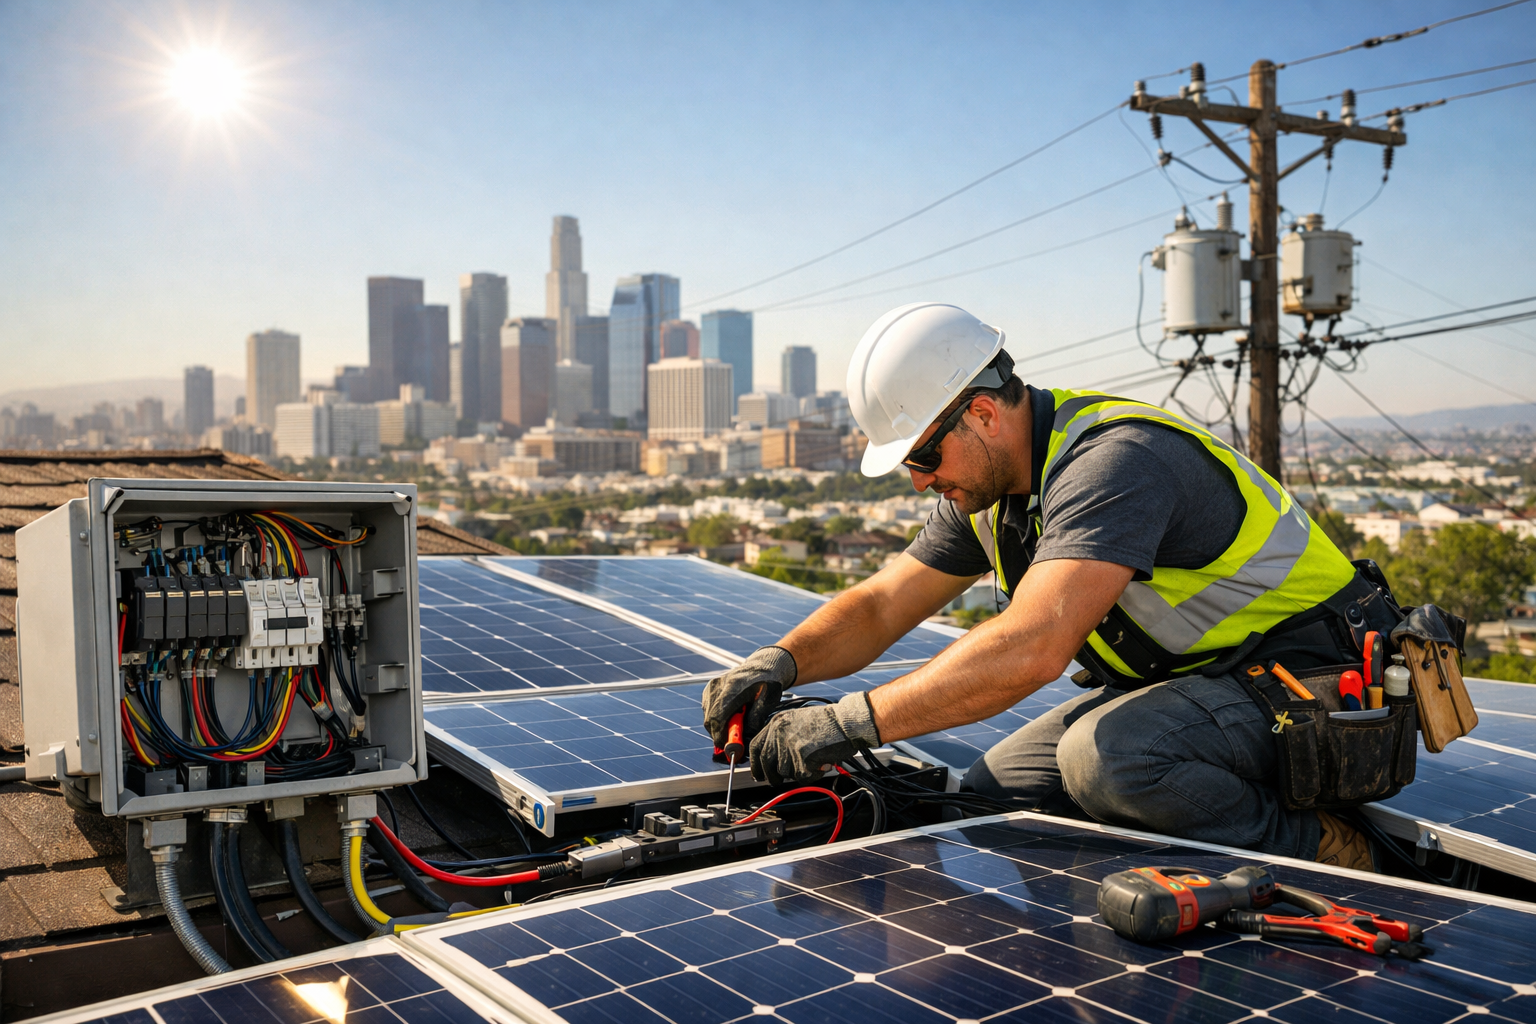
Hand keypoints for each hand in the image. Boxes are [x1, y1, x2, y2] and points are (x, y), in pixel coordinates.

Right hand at [702, 646, 796, 747]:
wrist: (761, 666)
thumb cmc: (768, 683)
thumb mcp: (769, 700)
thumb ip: (757, 718)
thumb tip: (746, 736)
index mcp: (734, 688)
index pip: (718, 717)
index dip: (720, 736)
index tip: (727, 747)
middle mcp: (718, 686)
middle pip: (710, 719)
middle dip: (720, 735)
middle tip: (734, 743)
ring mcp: (712, 687)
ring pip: (707, 716)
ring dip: (718, 727)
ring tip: (736, 728)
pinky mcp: (709, 689)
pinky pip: (707, 710)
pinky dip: (716, 719)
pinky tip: (731, 718)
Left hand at [749, 692, 881, 786]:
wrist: (846, 722)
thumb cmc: (828, 722)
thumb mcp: (797, 721)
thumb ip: (781, 736)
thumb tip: (773, 758)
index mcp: (776, 723)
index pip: (756, 747)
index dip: (756, 764)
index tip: (758, 774)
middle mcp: (779, 733)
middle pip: (767, 763)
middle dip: (773, 776)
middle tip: (780, 781)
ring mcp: (790, 745)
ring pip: (785, 773)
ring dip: (799, 773)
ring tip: (813, 762)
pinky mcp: (802, 757)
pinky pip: (802, 777)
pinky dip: (812, 775)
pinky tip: (821, 764)